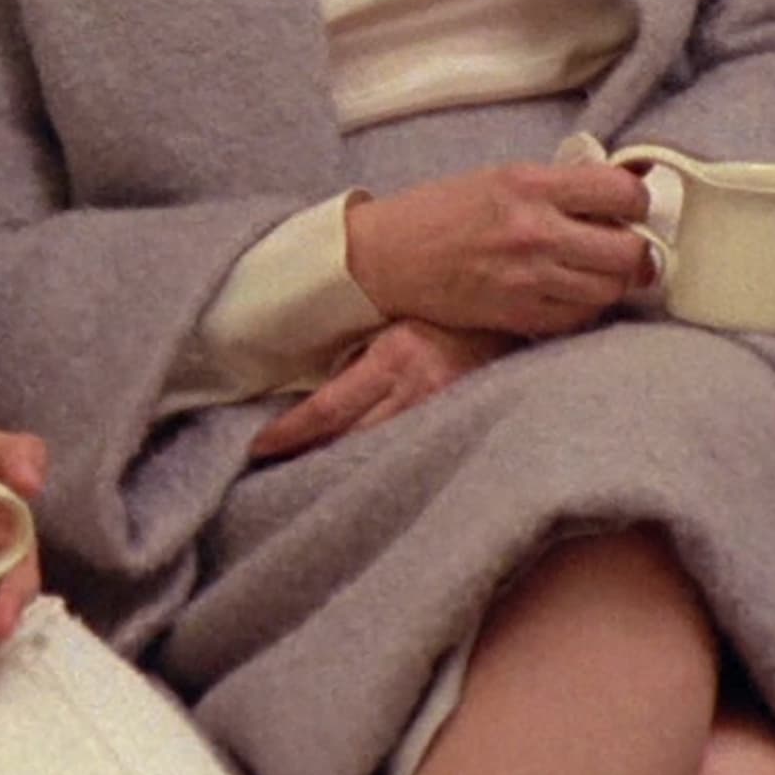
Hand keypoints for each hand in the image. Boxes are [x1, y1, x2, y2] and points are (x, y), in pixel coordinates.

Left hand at [249, 320, 504, 461]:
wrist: (518, 305)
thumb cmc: (448, 299)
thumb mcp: (397, 311)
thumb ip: (359, 342)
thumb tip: (305, 372)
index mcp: (396, 357)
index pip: (327, 410)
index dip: (288, 434)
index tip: (256, 448)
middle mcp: (421, 391)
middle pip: (351, 441)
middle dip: (310, 457)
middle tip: (269, 471)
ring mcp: (447, 412)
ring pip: (382, 452)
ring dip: (345, 465)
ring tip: (308, 475)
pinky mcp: (466, 422)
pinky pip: (415, 450)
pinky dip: (386, 462)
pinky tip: (367, 472)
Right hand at [343, 161, 654, 336]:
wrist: (386, 256)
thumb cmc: (440, 211)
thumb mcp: (501, 176)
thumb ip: (562, 184)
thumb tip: (627, 183)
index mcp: (530, 185)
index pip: (622, 192)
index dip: (638, 200)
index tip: (631, 206)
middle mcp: (534, 232)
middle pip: (628, 251)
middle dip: (636, 248)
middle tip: (626, 245)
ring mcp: (527, 279)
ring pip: (610, 289)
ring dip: (614, 281)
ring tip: (597, 270)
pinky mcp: (517, 315)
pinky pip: (579, 318)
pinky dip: (586, 307)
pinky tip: (572, 292)